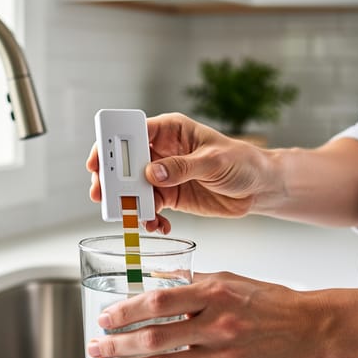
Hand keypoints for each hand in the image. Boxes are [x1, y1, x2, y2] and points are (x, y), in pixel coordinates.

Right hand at [86, 112, 275, 232]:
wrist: (258, 188)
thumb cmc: (242, 162)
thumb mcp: (214, 162)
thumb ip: (183, 167)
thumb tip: (153, 173)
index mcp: (169, 131)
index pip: (132, 133)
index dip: (111, 146)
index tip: (98, 162)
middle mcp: (161, 151)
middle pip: (124, 163)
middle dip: (111, 180)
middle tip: (102, 196)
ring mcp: (163, 175)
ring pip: (132, 189)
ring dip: (128, 205)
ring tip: (132, 218)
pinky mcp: (169, 196)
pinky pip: (148, 208)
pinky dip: (148, 219)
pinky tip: (157, 226)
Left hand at [86, 272, 325, 357]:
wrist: (309, 329)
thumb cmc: (269, 303)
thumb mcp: (228, 279)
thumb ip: (190, 281)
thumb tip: (153, 279)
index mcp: (214, 293)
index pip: (158, 302)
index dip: (126, 312)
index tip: (106, 318)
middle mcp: (216, 325)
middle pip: (154, 338)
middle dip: (118, 344)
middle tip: (96, 346)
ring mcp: (222, 355)